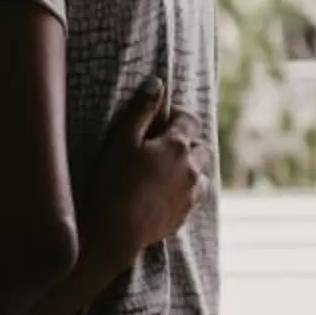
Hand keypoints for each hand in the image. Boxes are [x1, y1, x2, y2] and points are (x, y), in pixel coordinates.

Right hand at [83, 77, 208, 259]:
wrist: (114, 231)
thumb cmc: (113, 182)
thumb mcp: (121, 139)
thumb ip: (142, 109)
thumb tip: (157, 83)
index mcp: (176, 146)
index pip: (189, 120)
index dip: (177, 116)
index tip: (162, 121)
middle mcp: (191, 169)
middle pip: (202, 148)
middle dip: (188, 144)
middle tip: (165, 147)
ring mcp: (190, 195)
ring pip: (201, 175)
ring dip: (190, 170)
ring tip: (167, 172)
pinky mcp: (184, 216)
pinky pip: (193, 198)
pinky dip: (184, 192)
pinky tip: (164, 194)